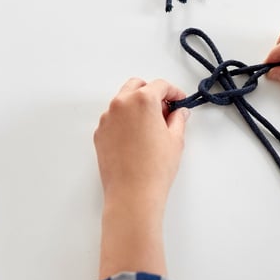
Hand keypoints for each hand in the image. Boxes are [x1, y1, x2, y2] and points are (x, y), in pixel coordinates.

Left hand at [94, 78, 189, 219]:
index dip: (173, 92)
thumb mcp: (175, 139)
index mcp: (142, 100)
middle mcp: (121, 104)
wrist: (132, 193)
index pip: (159, 85)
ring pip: (123, 101)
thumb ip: (178, 119)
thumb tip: (179, 113)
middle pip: (137, 86)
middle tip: (165, 109)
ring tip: (151, 126)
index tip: (179, 100)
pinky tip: (136, 137)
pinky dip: (125, 120)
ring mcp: (107, 118)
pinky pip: (113, 118)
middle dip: (152, 93)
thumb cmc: (155, 168)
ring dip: (137, 106)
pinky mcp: (99, 133)